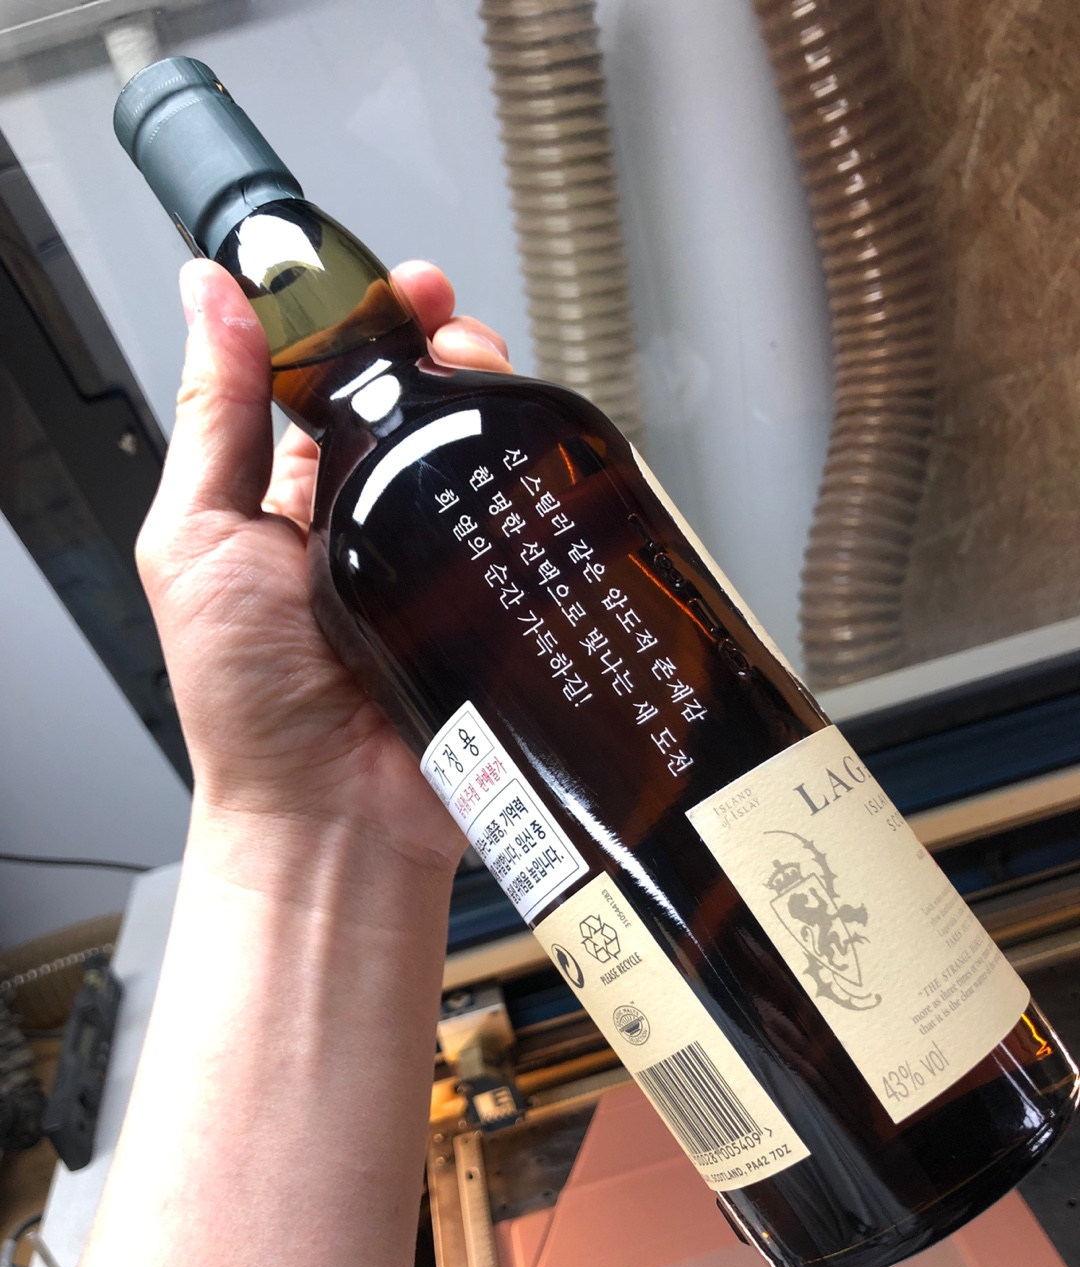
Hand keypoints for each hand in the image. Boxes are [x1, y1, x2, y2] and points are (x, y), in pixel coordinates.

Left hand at [137, 258, 511, 870]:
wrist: (332, 817)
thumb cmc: (249, 703)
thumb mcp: (197, 541)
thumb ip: (212, 419)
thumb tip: (207, 295)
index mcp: (290, 500)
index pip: (331, 382)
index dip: (361, 321)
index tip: (390, 284)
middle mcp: (368, 521)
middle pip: (418, 405)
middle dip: (441, 348)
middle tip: (453, 334)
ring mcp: (436, 560)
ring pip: (477, 452)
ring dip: (489, 399)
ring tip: (486, 382)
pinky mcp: (494, 601)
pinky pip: (527, 528)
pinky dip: (537, 482)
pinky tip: (535, 452)